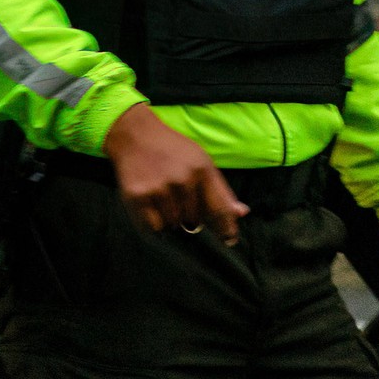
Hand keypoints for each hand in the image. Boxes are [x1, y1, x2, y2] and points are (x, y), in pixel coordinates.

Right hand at [103, 104, 242, 240]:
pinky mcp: (138, 196)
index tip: (229, 241)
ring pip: (173, 225)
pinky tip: (150, 204)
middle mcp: (182, 180)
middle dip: (189, 218)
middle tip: (178, 200)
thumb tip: (242, 213)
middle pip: (194, 221)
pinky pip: (153, 227)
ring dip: (170, 219)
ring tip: (163, 198)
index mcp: (202, 170)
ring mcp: (159, 189)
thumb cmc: (174, 152)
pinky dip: (153, 222)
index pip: (220, 209)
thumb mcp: (201, 163)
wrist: (135, 136)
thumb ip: (220, 191)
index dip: (226, 229)